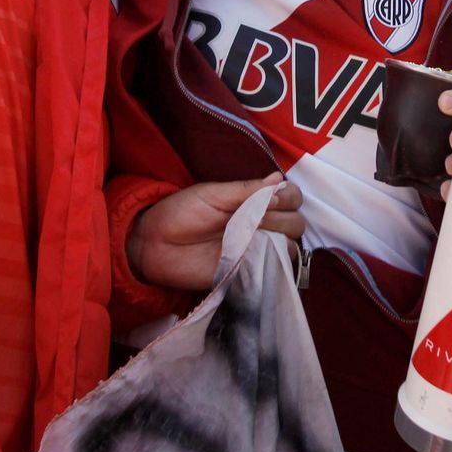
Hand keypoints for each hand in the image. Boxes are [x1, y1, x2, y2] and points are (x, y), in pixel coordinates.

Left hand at [126, 172, 303, 290]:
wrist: (153, 245)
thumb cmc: (181, 212)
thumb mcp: (213, 195)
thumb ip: (247, 190)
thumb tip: (279, 178)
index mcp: (255, 202)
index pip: (291, 197)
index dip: (289, 198)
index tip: (272, 199)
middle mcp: (261, 225)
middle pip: (297, 223)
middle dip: (282, 220)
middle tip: (255, 220)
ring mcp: (255, 250)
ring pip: (291, 247)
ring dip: (278, 242)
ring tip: (251, 239)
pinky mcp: (246, 273)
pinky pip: (273, 272)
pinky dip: (272, 265)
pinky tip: (255, 259)